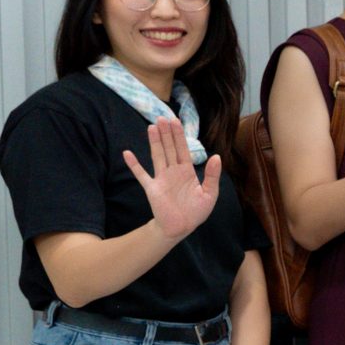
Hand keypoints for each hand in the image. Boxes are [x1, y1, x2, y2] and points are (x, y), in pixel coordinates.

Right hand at [122, 117, 222, 240]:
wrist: (181, 227)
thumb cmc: (196, 211)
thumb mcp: (210, 193)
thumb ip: (212, 175)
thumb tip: (216, 156)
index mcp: (187, 172)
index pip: (183, 149)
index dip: (179, 136)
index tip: (175, 121)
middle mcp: (173, 171)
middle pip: (169, 148)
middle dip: (167, 133)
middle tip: (162, 117)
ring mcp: (161, 178)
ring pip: (157, 156)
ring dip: (154, 142)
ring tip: (152, 127)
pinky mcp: (152, 188)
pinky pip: (141, 175)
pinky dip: (134, 165)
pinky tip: (127, 153)